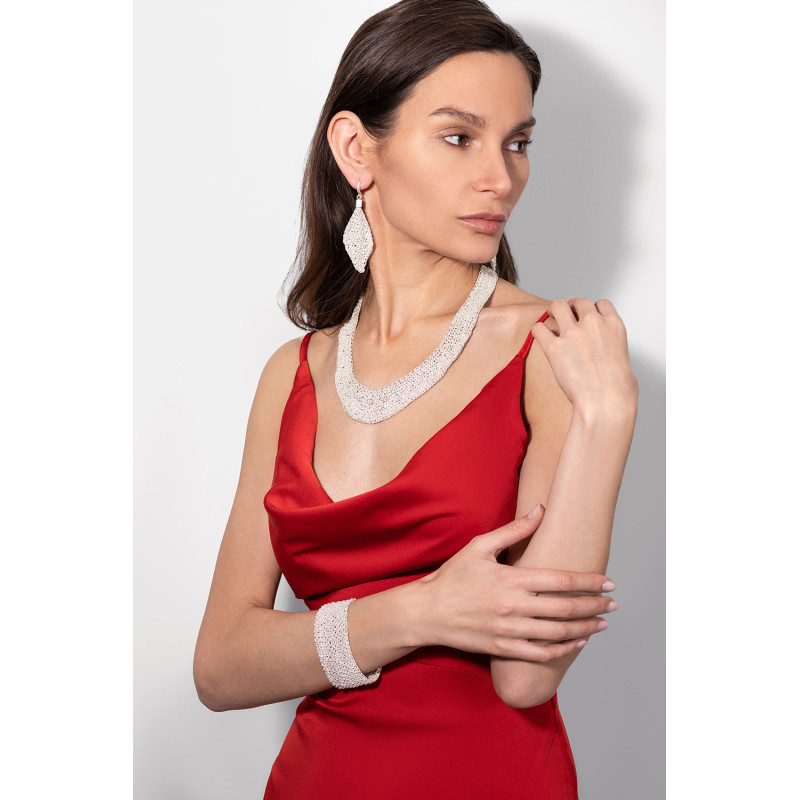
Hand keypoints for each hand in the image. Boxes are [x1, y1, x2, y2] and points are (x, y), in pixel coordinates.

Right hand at [416, 505, 616, 662]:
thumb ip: (513, 530)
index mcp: (511, 579)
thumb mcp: (479, 546)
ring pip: (558, 633)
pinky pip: (541, 654)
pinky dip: (563, 650)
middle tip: (613, 604)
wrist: (427, 612)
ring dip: (585, 628)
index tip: (608, 582)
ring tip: (602, 623)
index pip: (561, 580)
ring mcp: (510, 630)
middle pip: (566, 608)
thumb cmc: (452, 577)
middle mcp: (514, 606)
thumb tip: (540, 509)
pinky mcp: (503, 648)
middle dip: (595, 606)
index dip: (589, 582)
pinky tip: (576, 642)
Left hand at [534, 297, 638, 415]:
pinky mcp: (554, 347)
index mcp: (614, 325)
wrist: (606, 402)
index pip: (601, 304)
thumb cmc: (619, 390)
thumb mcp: (625, 360)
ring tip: (550, 317)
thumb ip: (615, 349)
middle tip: (565, 313)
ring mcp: (573, 334)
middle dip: (572, 306)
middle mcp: (593, 324)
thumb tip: (610, 356)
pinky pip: (539, 328)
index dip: (592, 308)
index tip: (586, 314)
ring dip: (553, 310)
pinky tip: (540, 336)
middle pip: (579, 301)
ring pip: (558, 306)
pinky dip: (538, 330)